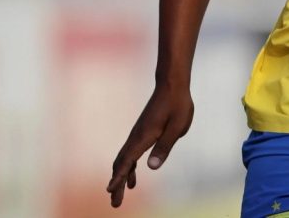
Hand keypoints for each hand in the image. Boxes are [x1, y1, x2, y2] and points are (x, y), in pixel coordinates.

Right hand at [106, 83, 193, 207]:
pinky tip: (133, 178)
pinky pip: (131, 154)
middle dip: (117, 184)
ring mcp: (138, 134)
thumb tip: (152, 167)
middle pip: (122, 164)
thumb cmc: (178, 104)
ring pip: (124, 160)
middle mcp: (137, 136)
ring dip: (121, 177)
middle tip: (115, 203)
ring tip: (119, 195)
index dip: (119, 177)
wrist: (172, 85)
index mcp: (144, 136)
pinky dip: (128, 168)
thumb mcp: (177, 126)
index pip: (128, 161)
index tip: (110, 191)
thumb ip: (165, 146)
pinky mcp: (142, 132)